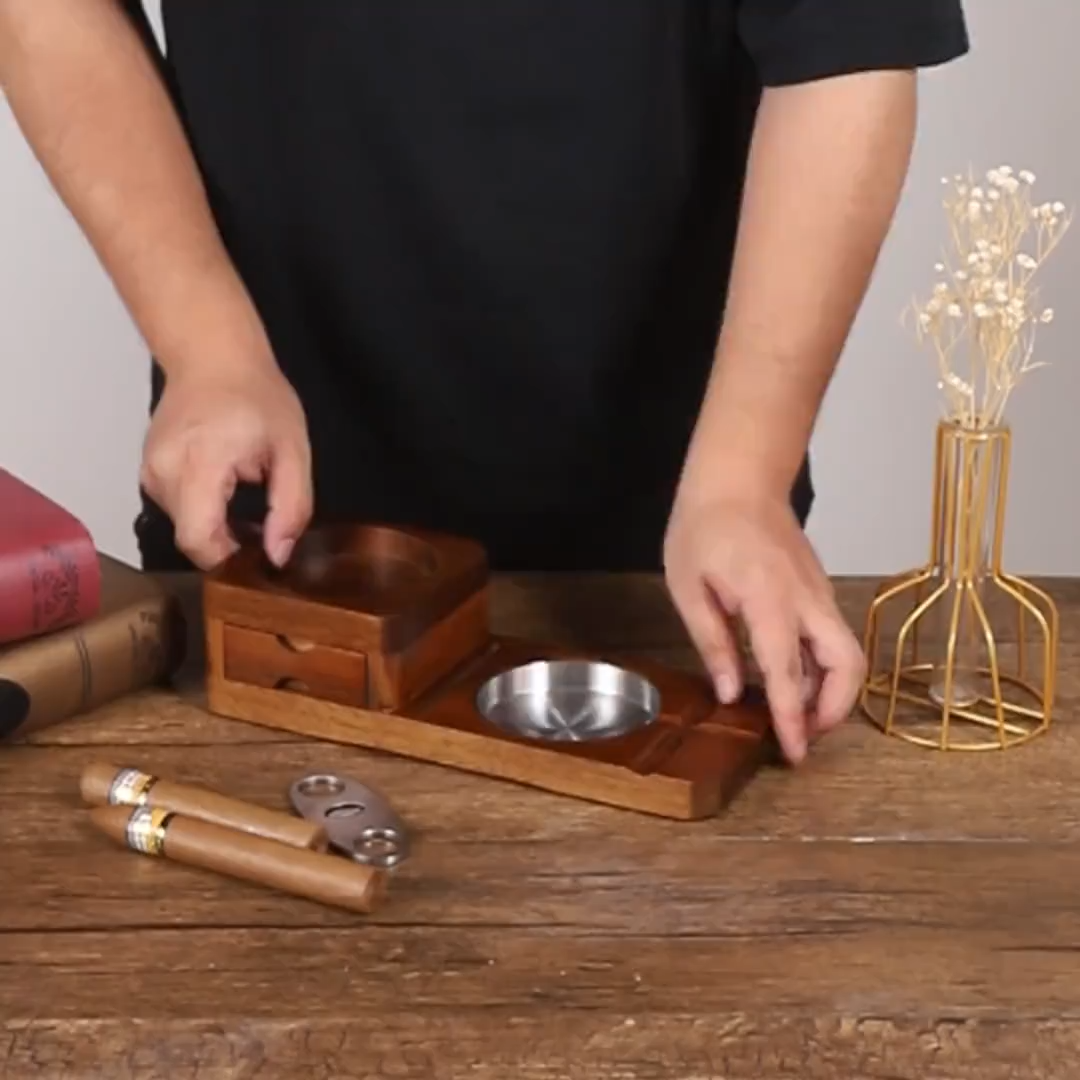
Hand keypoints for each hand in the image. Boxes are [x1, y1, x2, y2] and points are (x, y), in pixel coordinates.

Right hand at [140, 356, 312, 570]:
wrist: (213, 356)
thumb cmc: (257, 396)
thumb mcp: (293, 450)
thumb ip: (290, 506)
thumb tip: (277, 556)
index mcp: (199, 463)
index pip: (197, 539)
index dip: (229, 558)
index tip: (258, 550)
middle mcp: (163, 470)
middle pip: (192, 537)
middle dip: (228, 541)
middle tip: (261, 520)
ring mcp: (150, 471)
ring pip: (183, 526)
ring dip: (215, 525)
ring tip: (244, 494)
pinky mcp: (148, 472)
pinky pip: (176, 509)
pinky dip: (202, 510)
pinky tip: (225, 488)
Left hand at [663, 490, 864, 763]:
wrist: (738, 477)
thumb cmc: (704, 527)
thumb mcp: (689, 588)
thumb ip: (713, 643)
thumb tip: (732, 693)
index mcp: (768, 599)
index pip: (788, 672)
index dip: (792, 718)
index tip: (795, 753)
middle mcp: (806, 598)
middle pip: (848, 664)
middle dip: (835, 710)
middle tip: (803, 735)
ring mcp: (818, 591)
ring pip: (846, 651)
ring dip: (830, 690)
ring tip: (794, 713)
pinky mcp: (818, 588)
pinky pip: (831, 635)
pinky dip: (822, 665)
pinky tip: (790, 677)